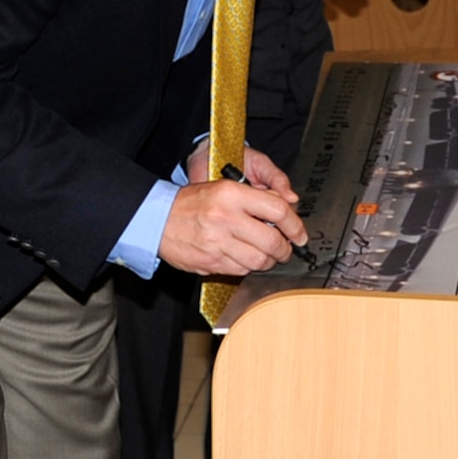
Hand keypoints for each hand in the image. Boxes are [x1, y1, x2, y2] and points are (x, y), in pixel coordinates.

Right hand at [160, 146, 307, 276]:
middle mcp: (226, 217)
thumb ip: (254, 198)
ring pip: (260, 260)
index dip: (295, 225)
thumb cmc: (192, 202)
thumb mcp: (223, 187)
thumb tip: (284, 210)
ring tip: (265, 254)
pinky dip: (248, 267)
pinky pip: (242, 270)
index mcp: (231, 194)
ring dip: (268, 261)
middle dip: (285, 249)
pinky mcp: (212, 262)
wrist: (158, 219)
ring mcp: (218, 242)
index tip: (299, 233)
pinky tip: (244, 257)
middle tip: (286, 249)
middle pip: (273, 241)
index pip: (278, 210)